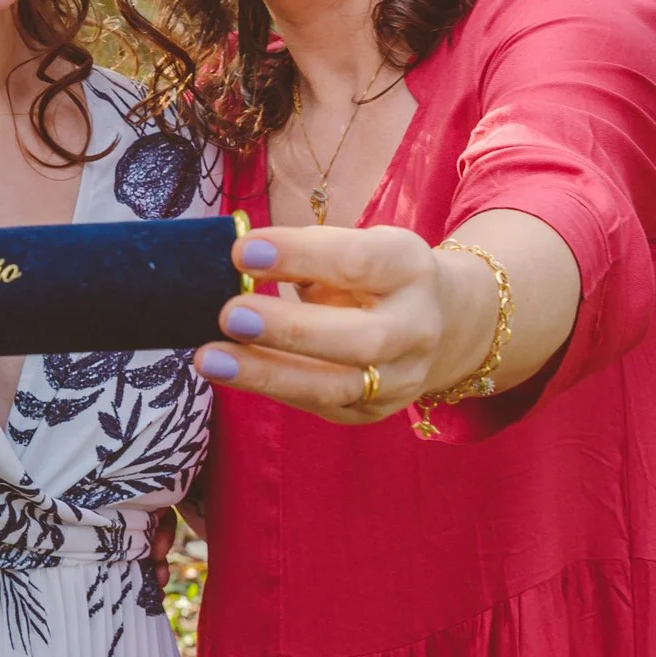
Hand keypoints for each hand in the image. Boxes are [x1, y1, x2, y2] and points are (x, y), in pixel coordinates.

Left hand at [191, 226, 496, 424]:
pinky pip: (321, 405)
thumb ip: (306, 254)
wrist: (445, 321)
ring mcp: (402, 378)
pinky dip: (273, 389)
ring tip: (210, 359)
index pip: (357, 262)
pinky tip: (232, 374)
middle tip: (230, 315)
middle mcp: (416, 328)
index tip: (242, 250)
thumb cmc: (376, 272)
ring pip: (336, 386)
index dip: (300, 256)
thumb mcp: (356, 245)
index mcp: (409, 269)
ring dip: (267, 375)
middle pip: (358, 338)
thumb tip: (238, 263)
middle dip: (289, 329)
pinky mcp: (376, 411)